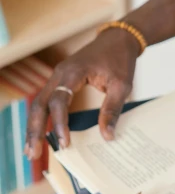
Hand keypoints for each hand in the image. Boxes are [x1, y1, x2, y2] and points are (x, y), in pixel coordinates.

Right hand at [25, 28, 140, 158]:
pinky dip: (42, 119)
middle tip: (34, 154)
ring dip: (34, 127)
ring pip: (38, 104)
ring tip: (32, 151)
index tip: (64, 142)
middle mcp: (60, 74)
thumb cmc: (120, 59)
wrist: (118, 39)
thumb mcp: (122, 85)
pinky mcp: (60, 81)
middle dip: (35, 130)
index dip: (59, 123)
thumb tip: (107, 136)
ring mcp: (58, 77)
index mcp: (73, 72)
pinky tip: (40, 135)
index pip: (59, 100)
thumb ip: (112, 109)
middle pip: (39, 104)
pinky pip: (46, 101)